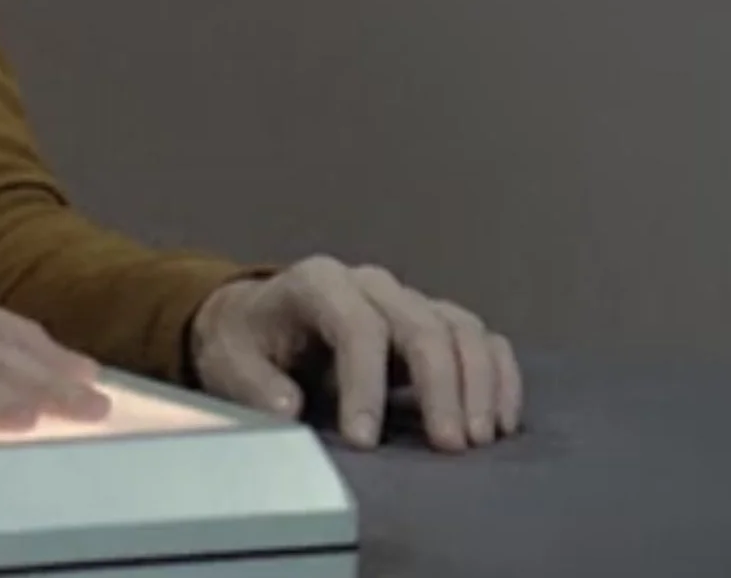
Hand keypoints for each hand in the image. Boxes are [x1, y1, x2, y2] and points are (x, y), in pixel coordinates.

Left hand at [189, 256, 524, 452]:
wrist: (260, 321)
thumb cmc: (248, 341)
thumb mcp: (229, 360)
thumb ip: (255, 383)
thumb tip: (289, 407)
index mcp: (317, 284)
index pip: (356, 326)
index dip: (365, 385)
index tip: (365, 442)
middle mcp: (370, 284)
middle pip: (421, 324)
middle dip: (441, 386)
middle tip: (450, 446)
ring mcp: (407, 300)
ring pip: (459, 327)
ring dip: (478, 383)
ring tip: (480, 439)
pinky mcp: (433, 322)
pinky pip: (481, 338)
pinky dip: (498, 375)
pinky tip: (501, 421)